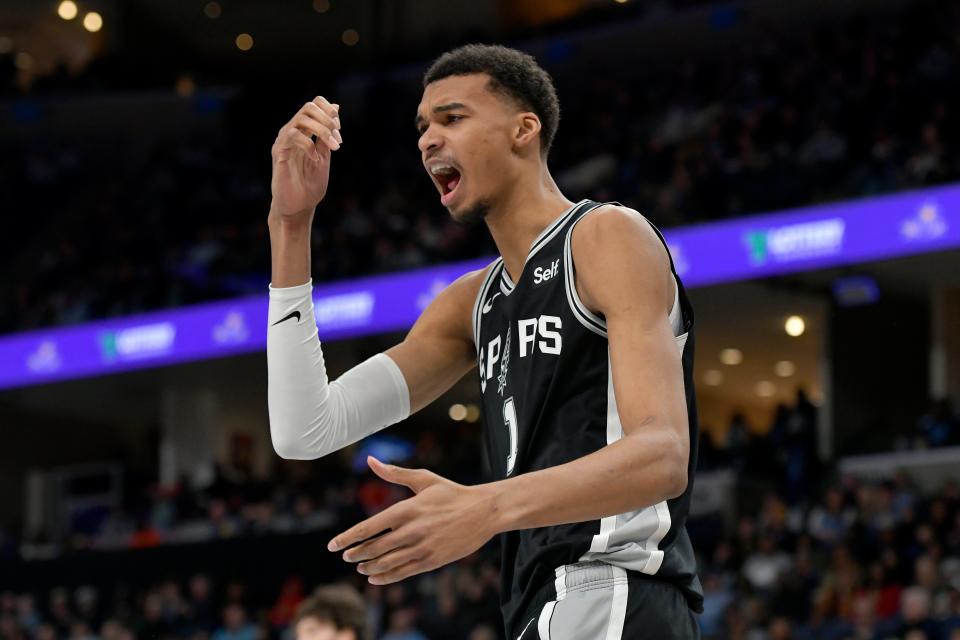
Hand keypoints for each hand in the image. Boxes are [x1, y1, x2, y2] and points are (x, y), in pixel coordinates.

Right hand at [269, 96, 341, 222]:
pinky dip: (309, 145)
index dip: (329, 111)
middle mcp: (292, 133)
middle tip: (337, 139)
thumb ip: (328, 135)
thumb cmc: (309, 186)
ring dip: (322, 131)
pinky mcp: (279, 153)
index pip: (314, 105)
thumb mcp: (325, 157)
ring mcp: (284, 142)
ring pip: (302, 119)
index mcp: (304, 132)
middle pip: (309, 107)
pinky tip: (315, 159)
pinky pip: (293, 136)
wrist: (298, 208)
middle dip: (328, 120)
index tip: (338, 130)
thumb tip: (335, 108)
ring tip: (332, 148)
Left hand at [328, 456, 498, 584]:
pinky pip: (402, 573)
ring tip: (360, 567)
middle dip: (356, 554)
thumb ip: (395, 472)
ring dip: (368, 567)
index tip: (333, 546)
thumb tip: (371, 460)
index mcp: (406, 509)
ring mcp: (422, 548)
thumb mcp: (424, 479)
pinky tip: (375, 577)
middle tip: (347, 555)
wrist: (484, 512)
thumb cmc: (452, 493)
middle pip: (374, 548)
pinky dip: (385, 577)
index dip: (347, 538)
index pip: (368, 528)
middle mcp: (411, 531)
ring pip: (386, 564)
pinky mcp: (432, 561)